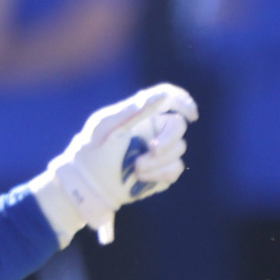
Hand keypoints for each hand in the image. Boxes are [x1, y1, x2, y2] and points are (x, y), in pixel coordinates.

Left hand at [30, 83, 197, 245]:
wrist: (87, 184)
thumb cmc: (92, 150)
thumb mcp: (108, 126)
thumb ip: (135, 109)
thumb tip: (164, 95)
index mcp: (141, 114)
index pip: (169, 98)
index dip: (183, 102)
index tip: (191, 115)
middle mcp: (153, 130)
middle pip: (178, 125)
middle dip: (168, 138)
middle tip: (152, 150)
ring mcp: (159, 152)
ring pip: (179, 149)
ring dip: (158, 161)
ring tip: (135, 168)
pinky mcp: (162, 172)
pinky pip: (176, 169)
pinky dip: (160, 173)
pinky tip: (142, 178)